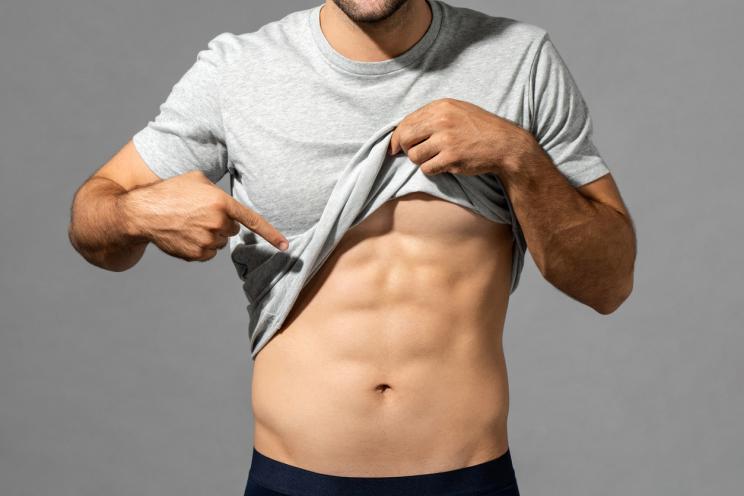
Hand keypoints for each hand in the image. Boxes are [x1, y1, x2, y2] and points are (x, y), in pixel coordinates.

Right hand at [122, 170, 288, 261]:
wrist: (142, 212)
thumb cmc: (170, 191)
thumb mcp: (197, 180)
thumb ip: (218, 191)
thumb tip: (229, 205)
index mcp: (221, 202)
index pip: (253, 220)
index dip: (271, 235)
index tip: (286, 247)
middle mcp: (217, 223)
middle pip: (231, 229)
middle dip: (220, 223)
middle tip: (198, 213)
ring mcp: (207, 240)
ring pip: (220, 242)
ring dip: (209, 235)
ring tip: (187, 223)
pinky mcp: (197, 254)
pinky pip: (209, 253)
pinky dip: (200, 246)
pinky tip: (184, 234)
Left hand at [388, 98, 533, 175]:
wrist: (504, 144)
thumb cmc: (479, 128)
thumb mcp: (456, 111)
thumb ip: (432, 117)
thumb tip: (402, 131)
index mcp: (441, 106)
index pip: (406, 122)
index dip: (396, 137)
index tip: (394, 147)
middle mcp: (441, 121)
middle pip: (405, 139)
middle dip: (405, 149)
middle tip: (414, 153)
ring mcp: (446, 140)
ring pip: (414, 156)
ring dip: (421, 160)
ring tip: (436, 157)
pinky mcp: (451, 158)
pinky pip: (427, 168)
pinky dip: (433, 169)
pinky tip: (445, 164)